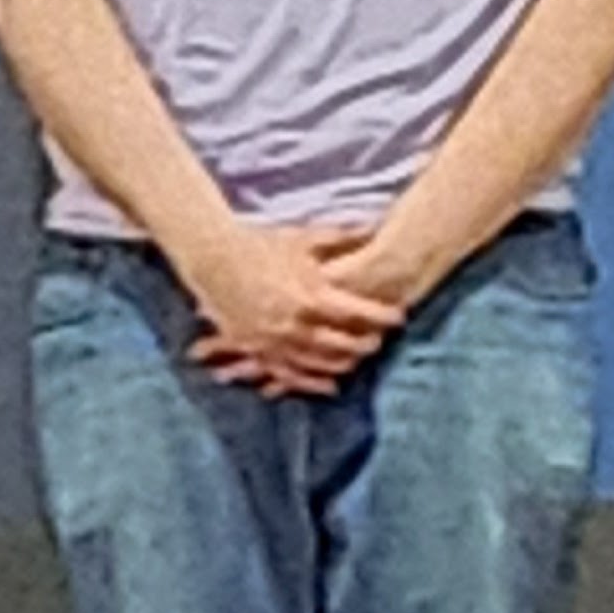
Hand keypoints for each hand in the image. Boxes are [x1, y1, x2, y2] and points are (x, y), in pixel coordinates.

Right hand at [182, 220, 405, 395]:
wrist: (214, 258)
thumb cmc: (260, 245)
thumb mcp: (303, 239)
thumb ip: (341, 237)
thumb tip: (375, 227)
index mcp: (313, 295)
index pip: (360, 312)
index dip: (384, 315)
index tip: (399, 316)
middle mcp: (298, 324)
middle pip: (345, 342)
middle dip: (366, 343)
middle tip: (380, 341)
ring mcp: (277, 342)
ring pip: (321, 363)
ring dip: (344, 364)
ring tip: (358, 361)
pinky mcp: (259, 351)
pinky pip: (291, 375)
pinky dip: (312, 382)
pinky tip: (329, 386)